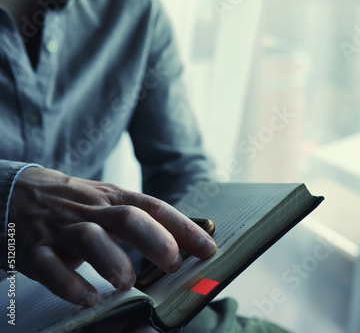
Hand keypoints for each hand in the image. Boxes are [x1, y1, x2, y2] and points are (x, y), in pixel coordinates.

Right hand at [9, 167, 216, 305]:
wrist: (13, 192)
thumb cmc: (73, 203)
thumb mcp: (106, 202)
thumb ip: (139, 219)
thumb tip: (183, 242)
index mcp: (113, 197)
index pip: (154, 207)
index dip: (184, 227)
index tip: (208, 248)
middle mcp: (91, 210)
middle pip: (128, 218)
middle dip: (156, 241)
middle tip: (173, 264)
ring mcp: (61, 228)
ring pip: (90, 239)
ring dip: (113, 262)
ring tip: (127, 283)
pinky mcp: (34, 249)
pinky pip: (50, 267)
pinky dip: (70, 285)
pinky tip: (88, 299)